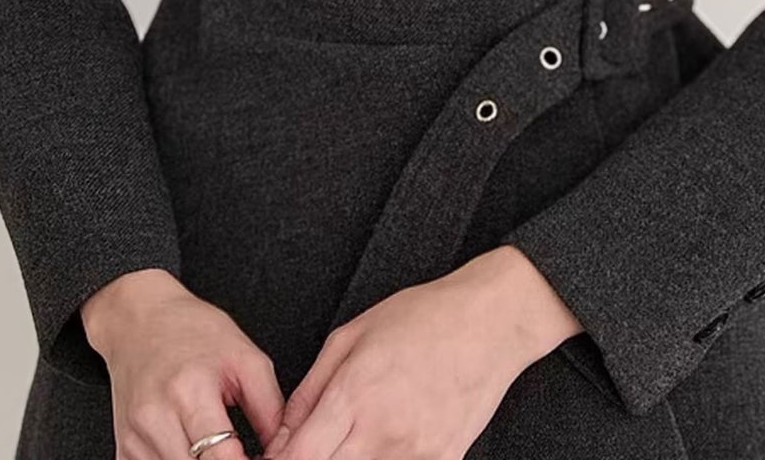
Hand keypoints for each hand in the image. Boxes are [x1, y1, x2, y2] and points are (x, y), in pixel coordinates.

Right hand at [82, 268, 286, 458]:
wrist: (139, 321)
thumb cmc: (194, 331)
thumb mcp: (245, 357)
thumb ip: (270, 408)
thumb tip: (284, 450)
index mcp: (190, 391)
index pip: (221, 457)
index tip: (261, 459)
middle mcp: (156, 418)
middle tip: (240, 452)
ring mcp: (134, 438)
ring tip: (219, 452)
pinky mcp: (123, 450)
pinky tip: (193, 454)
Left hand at [262, 246, 580, 459]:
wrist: (490, 324)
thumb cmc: (422, 318)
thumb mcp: (352, 335)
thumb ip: (310, 391)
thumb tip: (281, 435)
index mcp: (354, 396)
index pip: (299, 458)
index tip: (275, 459)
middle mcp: (382, 432)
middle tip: (312, 451)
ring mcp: (415, 454)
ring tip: (351, 441)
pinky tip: (379, 445)